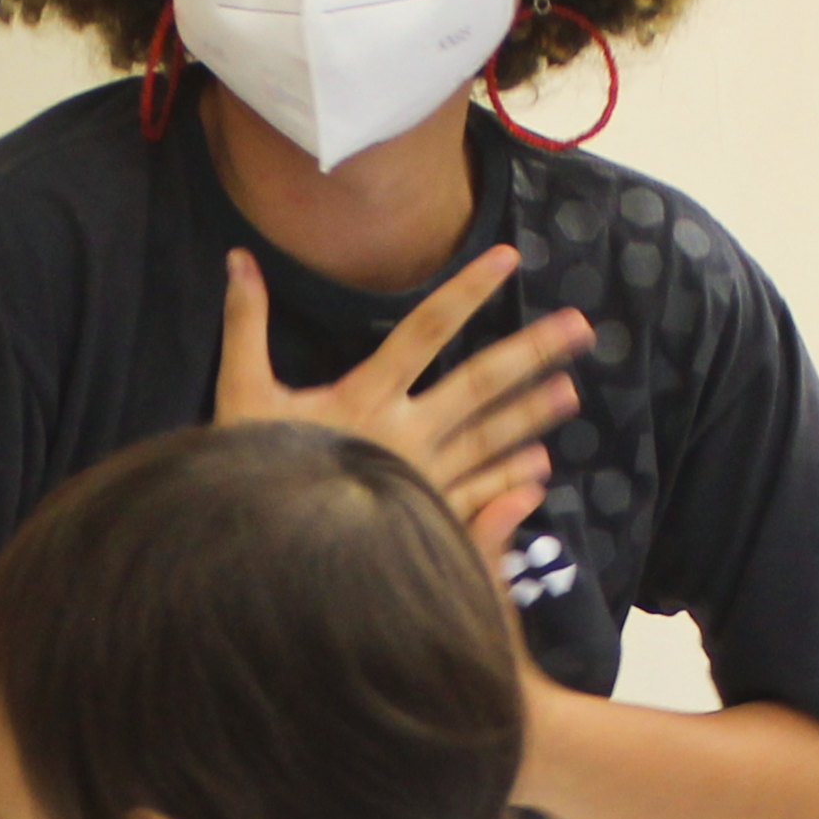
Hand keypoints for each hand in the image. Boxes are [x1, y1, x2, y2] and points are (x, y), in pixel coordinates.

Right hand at [216, 245, 585, 559]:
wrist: (259, 559)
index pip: (425, 329)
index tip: (507, 258)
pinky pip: (476, 496)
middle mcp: (405, 434)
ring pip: (488, 440)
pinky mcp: (422, 519)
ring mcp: (421, 479)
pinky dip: (509, 484)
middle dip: (532, 352)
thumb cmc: (247, 470)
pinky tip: (539, 471)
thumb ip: (245, 324)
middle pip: (480, 383)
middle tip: (581, 328)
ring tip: (571, 393)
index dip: (466, 290)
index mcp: (365, 396)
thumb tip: (238, 259)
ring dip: (532, 416)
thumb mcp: (238, 391)